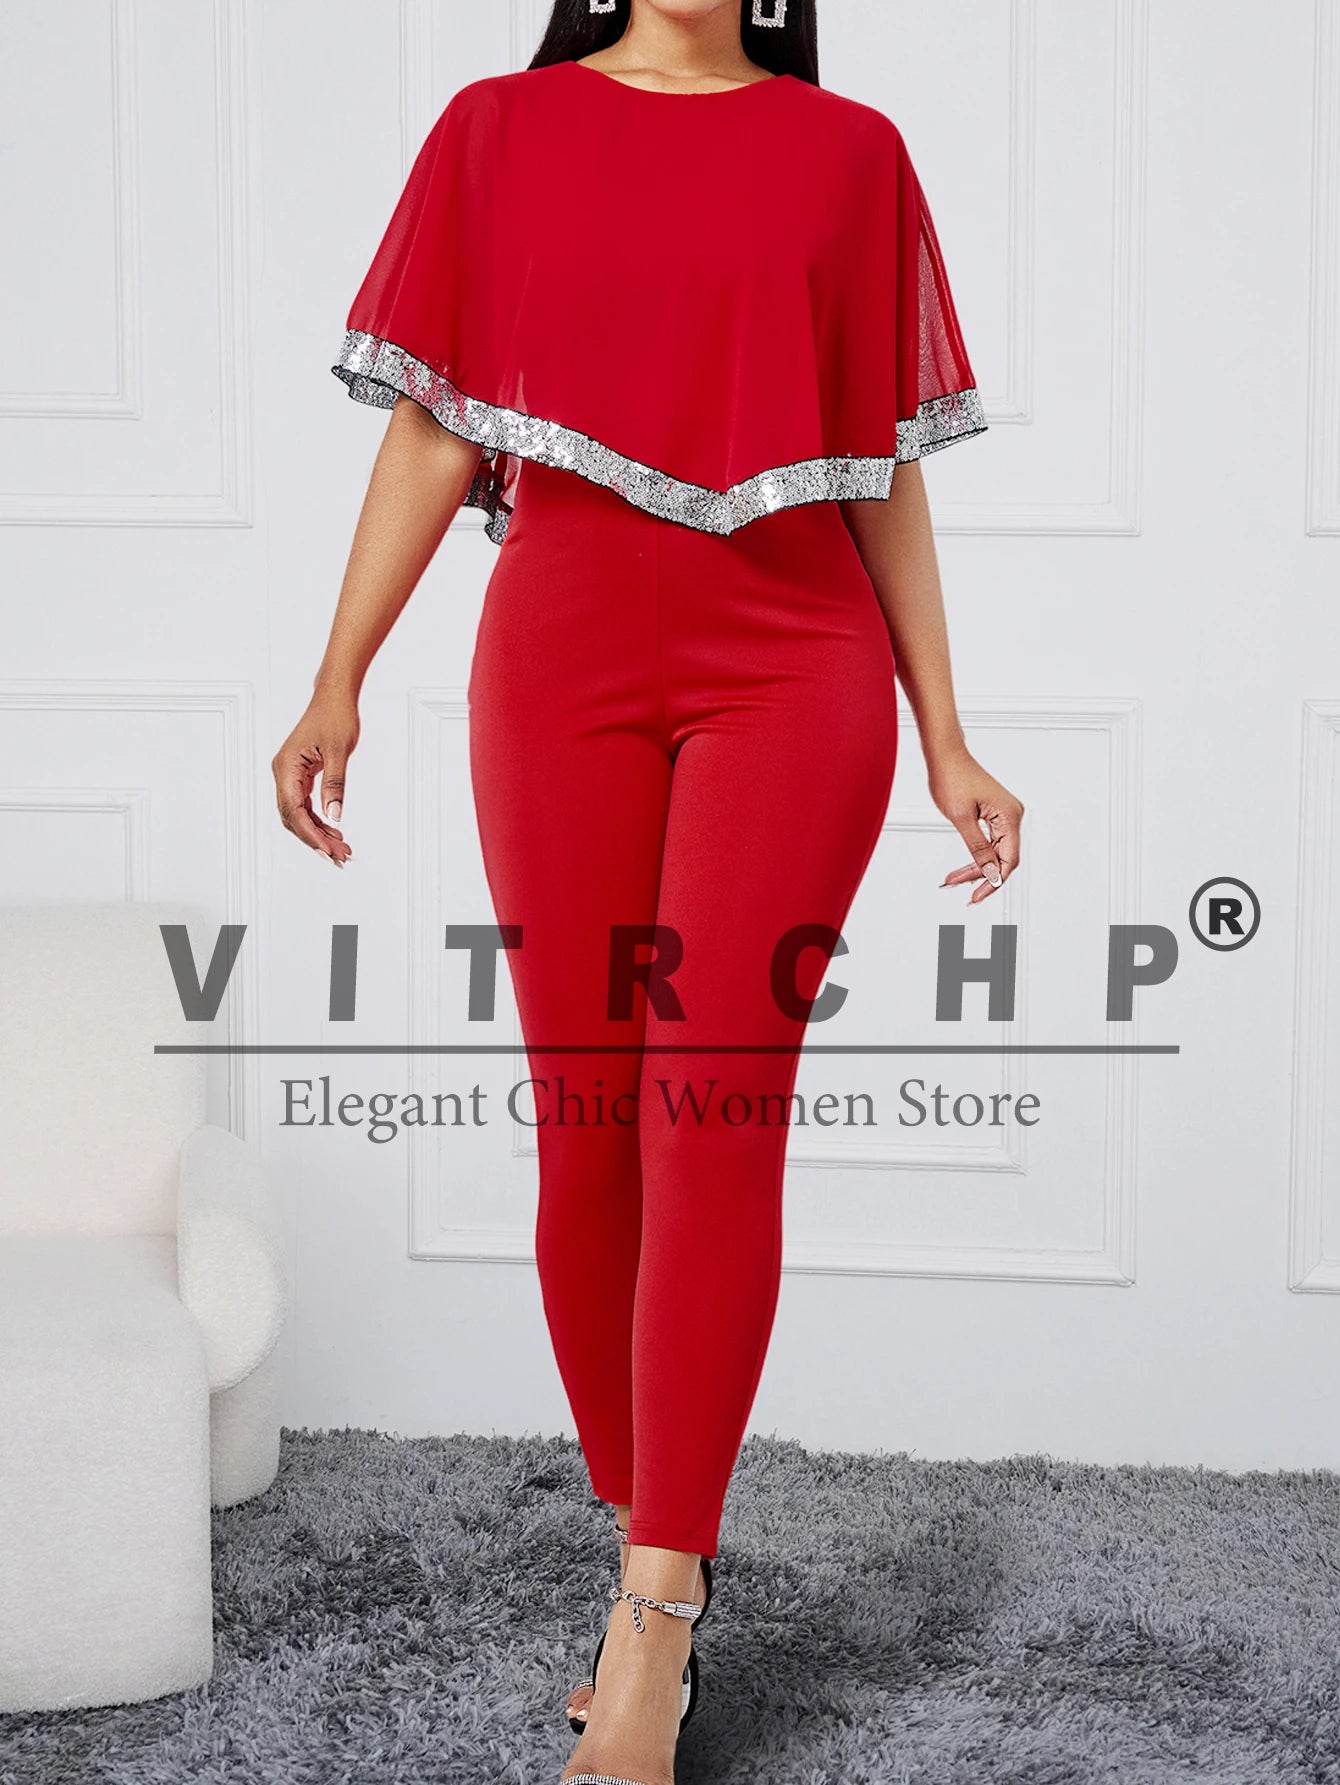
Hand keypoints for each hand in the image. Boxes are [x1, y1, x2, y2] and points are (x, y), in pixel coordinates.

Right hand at [271, 690, 357, 865]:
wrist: (334, 698)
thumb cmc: (335, 717)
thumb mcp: (339, 751)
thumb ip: (335, 784)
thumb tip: (334, 815)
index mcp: (286, 766)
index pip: (292, 809)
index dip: (309, 833)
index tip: (326, 849)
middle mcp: (283, 772)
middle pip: (292, 816)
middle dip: (314, 838)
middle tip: (339, 855)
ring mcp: (290, 775)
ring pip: (298, 813)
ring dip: (317, 832)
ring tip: (340, 847)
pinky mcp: (300, 775)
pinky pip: (304, 805)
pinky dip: (318, 820)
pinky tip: (333, 831)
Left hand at [928, 747, 1023, 902]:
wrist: (945, 755)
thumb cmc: (952, 777)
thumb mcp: (961, 819)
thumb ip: (977, 848)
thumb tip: (990, 872)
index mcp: (1009, 815)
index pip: (1008, 860)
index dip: (993, 881)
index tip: (978, 896)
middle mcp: (1012, 815)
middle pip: (1001, 858)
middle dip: (980, 876)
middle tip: (959, 890)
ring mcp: (1004, 814)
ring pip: (994, 852)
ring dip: (974, 867)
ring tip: (953, 880)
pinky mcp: (994, 813)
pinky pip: (989, 841)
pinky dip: (975, 854)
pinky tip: (962, 867)